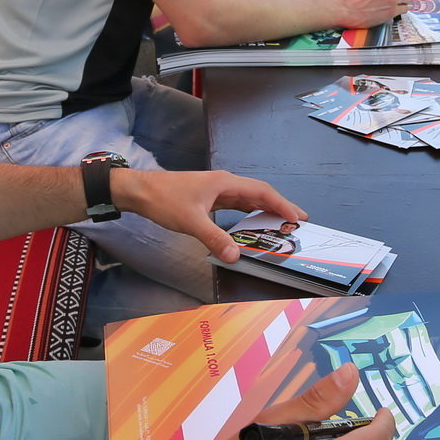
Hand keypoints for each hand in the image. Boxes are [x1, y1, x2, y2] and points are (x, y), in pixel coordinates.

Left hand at [116, 167, 305, 263]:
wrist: (140, 191)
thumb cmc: (165, 199)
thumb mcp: (191, 221)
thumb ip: (215, 238)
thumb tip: (235, 256)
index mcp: (225, 183)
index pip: (262, 192)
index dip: (282, 204)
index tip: (298, 218)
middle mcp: (225, 183)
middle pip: (259, 194)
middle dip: (280, 207)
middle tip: (298, 222)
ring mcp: (217, 190)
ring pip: (248, 200)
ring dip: (265, 211)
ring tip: (281, 225)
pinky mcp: (209, 198)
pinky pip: (236, 205)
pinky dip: (248, 214)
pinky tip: (252, 224)